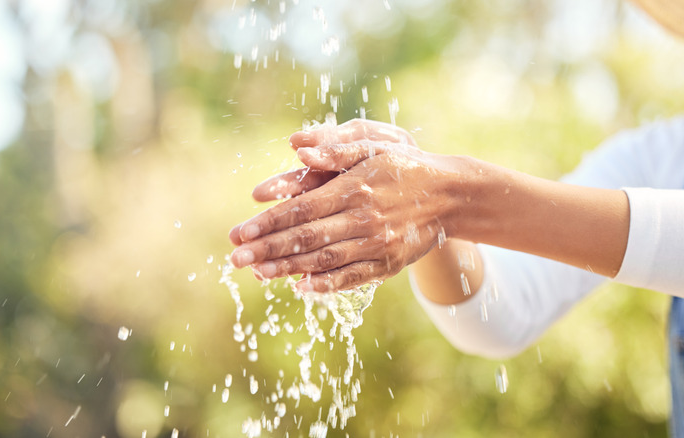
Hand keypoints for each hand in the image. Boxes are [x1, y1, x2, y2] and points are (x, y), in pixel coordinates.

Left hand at [229, 121, 469, 292]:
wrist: (449, 195)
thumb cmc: (403, 166)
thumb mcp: (374, 147)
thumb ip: (335, 149)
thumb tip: (297, 147)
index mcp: (355, 188)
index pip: (302, 209)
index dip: (268, 223)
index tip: (239, 233)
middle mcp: (364, 219)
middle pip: (306, 238)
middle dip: (267, 250)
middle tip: (234, 259)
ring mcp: (376, 245)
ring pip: (325, 261)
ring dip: (288, 269)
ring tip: (257, 273)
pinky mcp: (387, 264)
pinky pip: (352, 278)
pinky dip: (325, 284)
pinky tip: (299, 286)